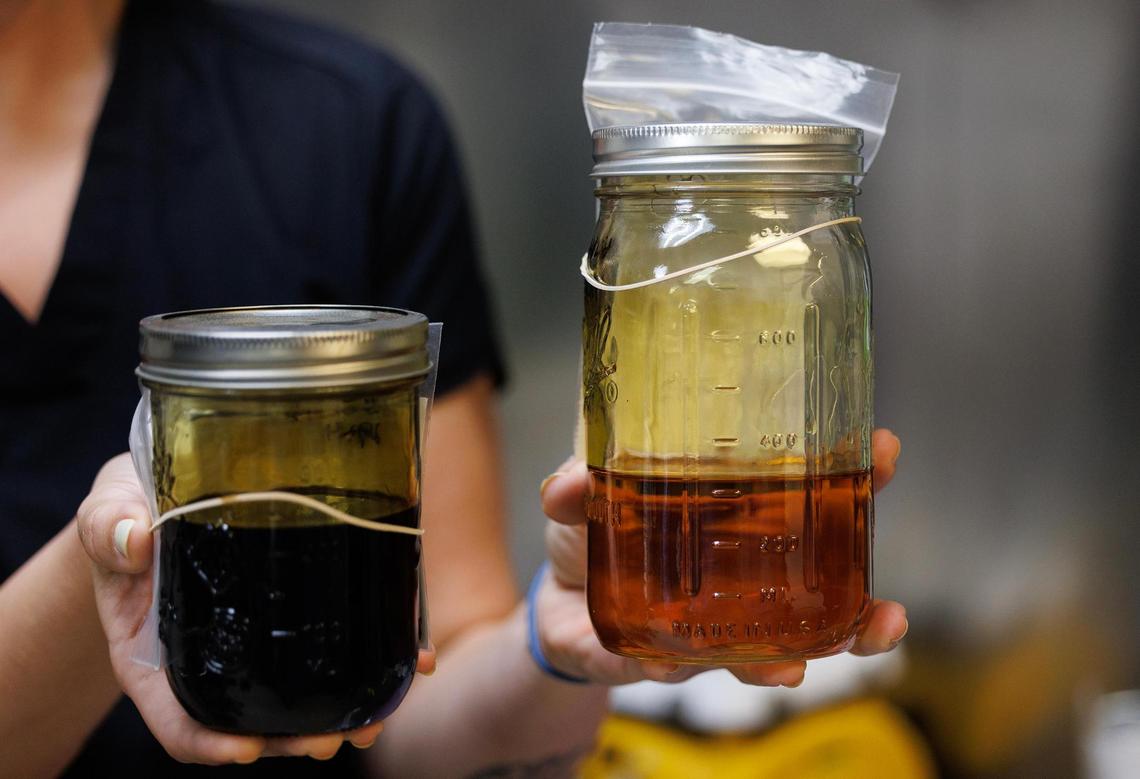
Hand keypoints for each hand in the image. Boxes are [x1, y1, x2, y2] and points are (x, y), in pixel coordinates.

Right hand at [76, 454, 435, 764]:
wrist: (163, 493)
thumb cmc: (130, 509)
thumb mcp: (109, 510)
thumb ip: (109, 526)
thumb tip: (132, 540)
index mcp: (154, 655)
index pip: (177, 717)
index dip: (208, 742)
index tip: (246, 750)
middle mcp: (210, 658)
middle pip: (247, 718)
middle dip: (289, 739)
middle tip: (331, 740)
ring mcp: (255, 642)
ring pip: (295, 694)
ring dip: (335, 715)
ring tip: (372, 722)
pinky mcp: (296, 612)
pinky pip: (334, 641)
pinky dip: (372, 657)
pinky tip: (413, 658)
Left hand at [538, 429, 906, 686]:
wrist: (554, 604)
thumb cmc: (596, 535)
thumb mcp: (587, 492)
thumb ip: (580, 481)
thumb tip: (570, 483)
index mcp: (736, 525)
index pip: (809, 503)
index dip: (854, 479)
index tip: (886, 453)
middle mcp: (740, 586)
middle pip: (816, 599)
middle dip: (858, 610)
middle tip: (889, 613)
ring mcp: (709, 631)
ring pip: (764, 655)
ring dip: (782, 665)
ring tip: (793, 668)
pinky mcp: (658, 661)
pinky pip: (671, 670)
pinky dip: (666, 668)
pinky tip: (662, 663)